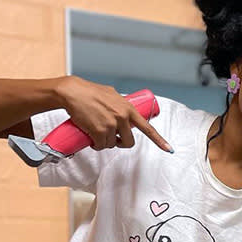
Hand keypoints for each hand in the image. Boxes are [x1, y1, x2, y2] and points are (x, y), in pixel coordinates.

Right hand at [55, 76, 171, 152]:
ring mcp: (112, 125)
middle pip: (129, 142)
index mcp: (128, 109)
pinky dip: (96, 145)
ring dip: (105, 142)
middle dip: (121, 143)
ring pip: (112, 145)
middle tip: (112, 138)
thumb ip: (122, 106)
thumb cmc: (90, 92)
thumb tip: (127, 114)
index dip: (159, 140)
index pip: (148, 128)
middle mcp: (123, 117)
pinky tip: (92, 138)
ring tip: (97, 131)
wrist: (72, 92)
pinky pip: (101, 146)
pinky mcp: (99, 132)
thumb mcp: (112, 95)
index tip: (169, 149)